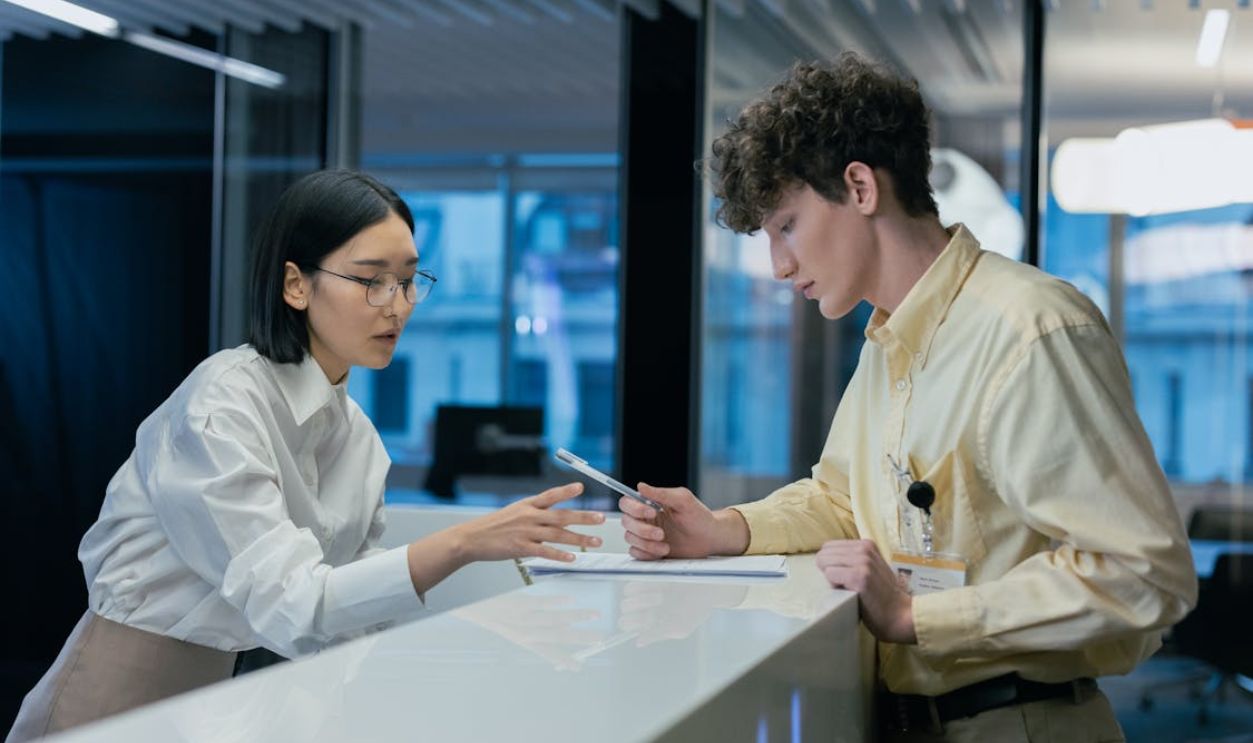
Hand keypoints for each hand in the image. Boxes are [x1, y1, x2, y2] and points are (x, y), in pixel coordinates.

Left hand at [453, 593, 604, 670]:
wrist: (471, 608)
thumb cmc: (492, 618)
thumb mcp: (510, 630)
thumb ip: (531, 631)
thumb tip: (557, 627)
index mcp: (523, 641)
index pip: (548, 653)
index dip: (565, 660)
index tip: (580, 666)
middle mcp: (524, 632)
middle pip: (557, 637)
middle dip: (580, 638)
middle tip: (599, 638)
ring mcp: (521, 619)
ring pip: (553, 621)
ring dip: (575, 618)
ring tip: (593, 615)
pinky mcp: (517, 604)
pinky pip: (540, 604)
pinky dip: (556, 602)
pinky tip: (569, 600)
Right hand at [456, 483, 605, 562]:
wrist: (471, 539)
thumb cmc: (494, 527)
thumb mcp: (514, 513)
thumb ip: (535, 514)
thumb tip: (555, 518)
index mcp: (527, 505)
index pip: (550, 495)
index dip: (566, 491)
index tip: (581, 487)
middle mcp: (529, 516)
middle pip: (561, 515)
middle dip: (583, 517)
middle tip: (601, 518)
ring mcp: (525, 532)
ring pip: (558, 534)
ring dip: (579, 538)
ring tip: (595, 541)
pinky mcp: (521, 547)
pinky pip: (545, 551)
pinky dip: (560, 554)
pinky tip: (572, 557)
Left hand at [617, 581, 747, 646]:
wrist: (709, 586)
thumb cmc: (696, 610)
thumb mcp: (680, 627)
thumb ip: (659, 634)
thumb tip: (638, 642)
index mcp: (648, 620)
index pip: (626, 623)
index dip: (632, 622)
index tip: (650, 619)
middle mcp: (643, 604)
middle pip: (624, 607)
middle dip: (638, 607)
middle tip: (658, 604)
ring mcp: (646, 587)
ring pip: (627, 592)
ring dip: (642, 595)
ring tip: (662, 594)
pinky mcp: (651, 572)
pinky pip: (637, 577)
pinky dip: (647, 582)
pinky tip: (663, 584)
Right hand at [618, 484, 747, 559]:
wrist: (710, 539)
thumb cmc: (699, 517)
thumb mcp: (683, 500)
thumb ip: (661, 493)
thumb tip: (641, 486)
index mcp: (650, 504)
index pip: (627, 503)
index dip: (634, 508)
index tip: (652, 512)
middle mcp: (645, 519)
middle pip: (626, 522)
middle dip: (643, 530)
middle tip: (661, 533)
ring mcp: (646, 536)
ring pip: (630, 538)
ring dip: (647, 544)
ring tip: (665, 545)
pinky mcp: (649, 550)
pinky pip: (635, 553)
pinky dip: (647, 553)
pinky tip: (662, 552)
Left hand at [815, 539, 915, 644]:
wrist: (900, 615)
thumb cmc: (881, 595)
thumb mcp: (870, 568)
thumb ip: (852, 560)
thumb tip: (823, 558)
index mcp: (866, 545)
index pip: (829, 547)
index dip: (833, 565)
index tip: (848, 578)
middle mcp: (864, 549)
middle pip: (824, 553)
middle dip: (829, 570)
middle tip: (848, 585)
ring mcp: (863, 561)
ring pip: (824, 562)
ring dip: (832, 579)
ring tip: (850, 589)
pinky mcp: (859, 576)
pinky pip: (830, 574)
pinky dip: (834, 586)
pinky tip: (850, 594)